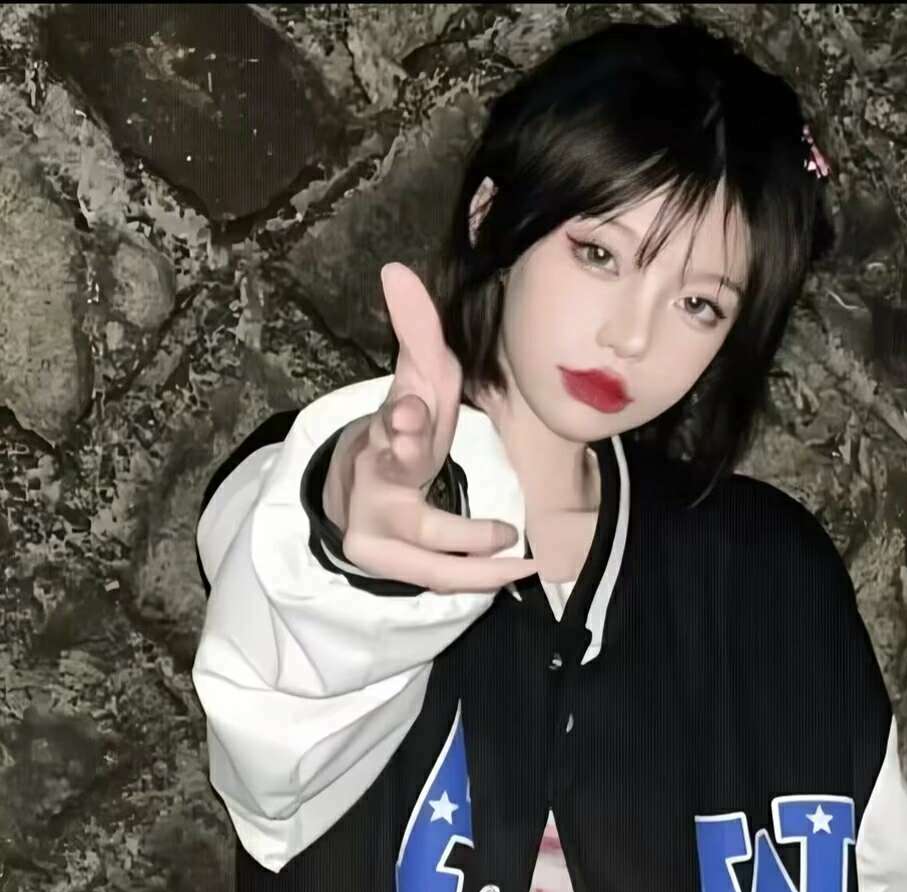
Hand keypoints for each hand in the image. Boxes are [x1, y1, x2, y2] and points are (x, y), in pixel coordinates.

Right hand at [323, 262, 537, 593]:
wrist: (358, 486)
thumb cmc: (406, 425)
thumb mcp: (417, 377)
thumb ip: (415, 330)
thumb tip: (394, 269)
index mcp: (386, 429)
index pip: (392, 421)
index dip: (404, 419)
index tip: (414, 412)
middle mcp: (376, 482)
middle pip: (405, 495)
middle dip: (450, 517)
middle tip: (499, 531)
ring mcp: (375, 529)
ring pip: (430, 557)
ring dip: (476, 560)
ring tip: (518, 554)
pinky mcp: (385, 561)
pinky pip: (439, 577)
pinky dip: (480, 579)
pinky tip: (520, 570)